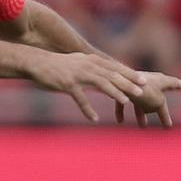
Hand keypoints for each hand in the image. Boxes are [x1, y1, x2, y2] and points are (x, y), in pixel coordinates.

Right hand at [25, 49, 166, 123]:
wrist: (36, 63)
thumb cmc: (57, 65)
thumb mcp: (78, 62)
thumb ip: (92, 66)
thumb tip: (105, 70)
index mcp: (91, 60)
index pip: (115, 67)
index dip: (130, 74)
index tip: (144, 80)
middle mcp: (87, 65)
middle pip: (112, 75)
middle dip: (129, 84)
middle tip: (142, 92)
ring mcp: (78, 74)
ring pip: (101, 84)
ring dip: (115, 93)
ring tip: (126, 102)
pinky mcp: (67, 84)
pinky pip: (80, 98)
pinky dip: (87, 109)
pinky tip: (94, 119)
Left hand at [122, 66, 180, 127]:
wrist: (123, 84)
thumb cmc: (146, 92)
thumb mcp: (159, 102)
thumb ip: (158, 107)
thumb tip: (150, 109)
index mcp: (162, 81)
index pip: (174, 84)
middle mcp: (149, 81)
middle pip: (157, 97)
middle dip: (159, 109)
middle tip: (166, 118)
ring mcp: (135, 84)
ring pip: (140, 102)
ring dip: (141, 115)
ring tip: (143, 126)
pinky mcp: (122, 88)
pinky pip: (123, 101)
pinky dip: (122, 111)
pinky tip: (120, 121)